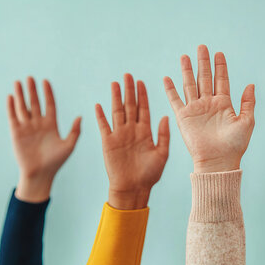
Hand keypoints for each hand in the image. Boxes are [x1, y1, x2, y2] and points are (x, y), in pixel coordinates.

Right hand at [7, 77, 80, 201]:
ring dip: (21, 95)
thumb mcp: (69, 146)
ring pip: (23, 107)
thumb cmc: (56, 162)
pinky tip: (11, 97)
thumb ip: (75, 131)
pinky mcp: (16, 133)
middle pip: (35, 103)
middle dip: (32, 91)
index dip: (48, 93)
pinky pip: (13, 117)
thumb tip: (81, 116)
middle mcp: (38, 124)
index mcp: (51, 125)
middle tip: (30, 77)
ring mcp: (27, 128)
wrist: (40, 174)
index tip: (46, 81)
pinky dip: (12, 107)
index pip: (49, 105)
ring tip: (19, 82)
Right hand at [96, 74, 169, 209]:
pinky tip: (99, 104)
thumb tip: (165, 116)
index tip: (142, 82)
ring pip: (117, 112)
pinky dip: (101, 116)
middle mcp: (132, 131)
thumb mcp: (162, 154)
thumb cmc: (150, 175)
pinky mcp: (108, 143)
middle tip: (128, 75)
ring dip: (116, 98)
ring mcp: (120, 136)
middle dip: (129, 91)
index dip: (143, 96)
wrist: (134, 189)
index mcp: (146, 132)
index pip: (144, 109)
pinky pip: (104, 126)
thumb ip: (164, 135)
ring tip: (116, 83)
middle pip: (130, 106)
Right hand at [163, 45, 254, 172]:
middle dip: (203, 63)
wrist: (218, 161)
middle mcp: (209, 104)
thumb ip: (248, 103)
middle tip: (202, 47)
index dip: (220, 67)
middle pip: (205, 78)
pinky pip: (175, 100)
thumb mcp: (247, 122)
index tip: (219, 53)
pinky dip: (170, 90)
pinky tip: (167, 78)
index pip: (221, 80)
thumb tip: (251, 84)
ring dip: (187, 71)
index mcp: (224, 104)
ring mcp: (195, 110)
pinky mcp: (184, 118)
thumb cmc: (235, 145)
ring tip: (185, 56)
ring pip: (190, 85)